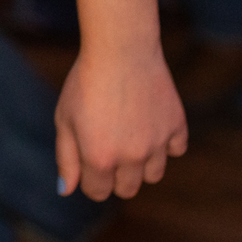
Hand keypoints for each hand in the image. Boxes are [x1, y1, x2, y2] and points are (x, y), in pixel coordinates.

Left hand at [53, 44, 188, 200]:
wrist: (120, 49)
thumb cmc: (85, 83)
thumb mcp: (64, 119)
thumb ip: (66, 159)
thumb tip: (66, 191)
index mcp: (99, 158)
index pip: (98, 192)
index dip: (91, 178)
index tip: (89, 157)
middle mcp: (131, 157)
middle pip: (128, 189)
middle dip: (115, 176)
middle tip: (109, 145)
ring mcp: (157, 143)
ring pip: (154, 175)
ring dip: (142, 163)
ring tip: (129, 134)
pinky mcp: (177, 126)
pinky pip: (176, 150)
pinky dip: (166, 143)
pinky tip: (150, 123)